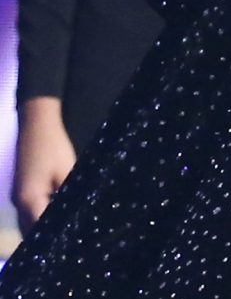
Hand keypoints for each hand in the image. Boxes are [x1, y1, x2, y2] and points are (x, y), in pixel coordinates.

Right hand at [13, 96, 75, 230]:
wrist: (36, 125)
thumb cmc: (53, 147)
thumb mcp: (68, 173)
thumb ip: (70, 197)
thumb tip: (76, 215)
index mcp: (29, 200)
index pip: (40, 231)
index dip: (54, 239)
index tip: (67, 243)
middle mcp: (18, 202)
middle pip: (30, 232)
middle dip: (46, 239)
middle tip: (66, 241)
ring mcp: (17, 197)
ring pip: (27, 224)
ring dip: (42, 230)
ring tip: (63, 234)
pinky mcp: (20, 190)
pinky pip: (28, 213)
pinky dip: (39, 219)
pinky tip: (56, 218)